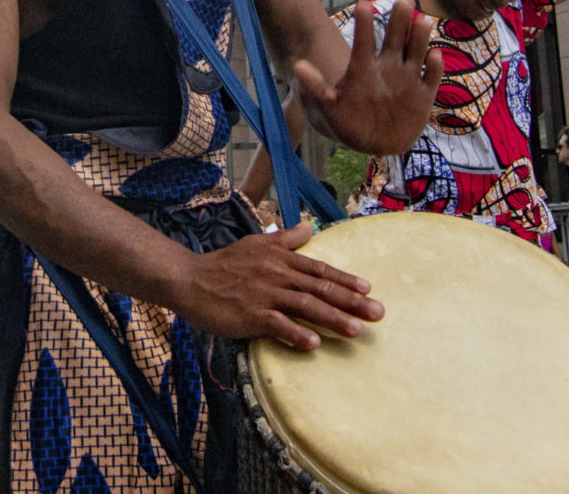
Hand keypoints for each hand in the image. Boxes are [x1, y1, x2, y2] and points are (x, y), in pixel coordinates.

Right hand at [168, 222, 383, 351]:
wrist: (191, 279)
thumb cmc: (225, 264)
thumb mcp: (256, 244)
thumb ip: (285, 239)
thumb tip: (308, 227)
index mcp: (280, 259)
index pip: (319, 270)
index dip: (345, 280)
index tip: (368, 289)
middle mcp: (277, 274)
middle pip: (320, 289)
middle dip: (351, 301)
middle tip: (378, 313)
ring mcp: (264, 295)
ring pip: (305, 306)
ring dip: (333, 319)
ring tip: (357, 330)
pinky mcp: (250, 314)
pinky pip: (277, 325)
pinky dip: (296, 333)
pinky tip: (314, 343)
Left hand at [293, 0, 441, 158]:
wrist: (374, 142)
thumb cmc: (348, 120)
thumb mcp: (328, 107)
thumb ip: (316, 87)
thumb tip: (297, 67)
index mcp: (364, 66)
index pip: (364, 40)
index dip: (364, 24)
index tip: (363, 4)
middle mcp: (388, 66)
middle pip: (395, 37)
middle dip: (399, 19)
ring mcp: (408, 78)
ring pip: (416, 50)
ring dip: (419, 36)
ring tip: (420, 20)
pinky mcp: (424, 95)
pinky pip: (432, 77)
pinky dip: (435, 67)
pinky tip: (435, 55)